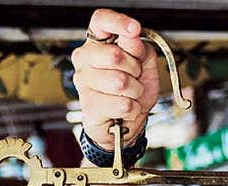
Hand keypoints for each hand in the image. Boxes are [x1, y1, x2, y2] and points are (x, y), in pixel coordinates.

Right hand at [71, 9, 160, 149]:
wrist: (125, 122)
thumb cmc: (131, 90)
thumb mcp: (144, 64)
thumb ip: (140, 48)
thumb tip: (132, 38)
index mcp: (97, 43)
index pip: (101, 20)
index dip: (118, 22)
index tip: (134, 30)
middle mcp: (85, 59)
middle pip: (115, 54)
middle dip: (134, 68)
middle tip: (134, 76)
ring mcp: (83, 82)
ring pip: (120, 82)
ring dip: (135, 91)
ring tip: (130, 94)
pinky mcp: (89, 106)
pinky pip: (123, 104)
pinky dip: (133, 108)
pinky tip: (125, 108)